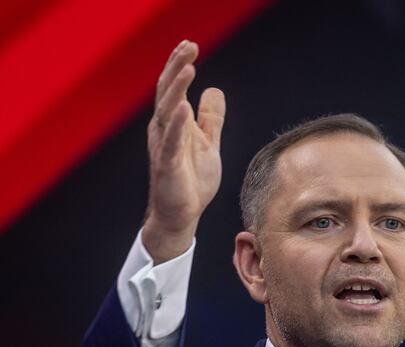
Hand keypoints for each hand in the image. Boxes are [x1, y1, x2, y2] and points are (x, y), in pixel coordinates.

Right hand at [142, 40, 225, 263]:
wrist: (182, 215)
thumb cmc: (192, 180)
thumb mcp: (208, 143)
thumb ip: (211, 118)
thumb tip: (214, 89)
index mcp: (173, 123)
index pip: (173, 88)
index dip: (179, 65)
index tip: (190, 45)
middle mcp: (163, 131)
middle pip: (167, 92)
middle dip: (177, 67)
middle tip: (189, 46)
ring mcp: (163, 147)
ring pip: (165, 112)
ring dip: (176, 89)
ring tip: (188, 68)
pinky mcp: (166, 167)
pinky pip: (169, 142)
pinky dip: (175, 124)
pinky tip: (183, 107)